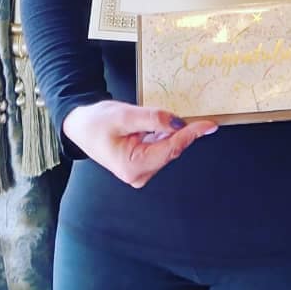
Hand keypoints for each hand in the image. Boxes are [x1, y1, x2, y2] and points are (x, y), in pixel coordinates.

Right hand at [62, 100, 217, 188]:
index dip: (192, 135)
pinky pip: (160, 147)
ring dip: (173, 132)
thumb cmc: (97, 122)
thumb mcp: (125, 115)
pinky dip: (166, 134)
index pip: (171, 149)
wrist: (80, 126)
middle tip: (199, 116)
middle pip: (171, 149)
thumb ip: (152, 119)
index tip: (210, 125)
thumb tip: (178, 122)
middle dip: (183, 132)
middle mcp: (139, 174)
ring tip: (168, 117)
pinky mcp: (142, 164)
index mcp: (133, 166)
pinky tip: (164, 124)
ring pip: (167, 148)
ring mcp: (140, 171)